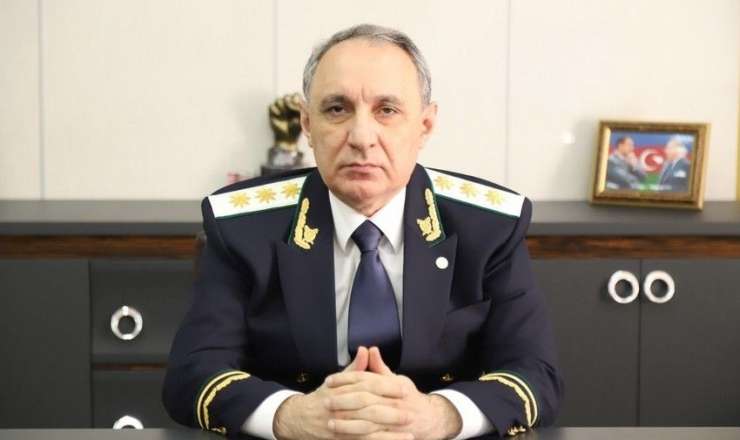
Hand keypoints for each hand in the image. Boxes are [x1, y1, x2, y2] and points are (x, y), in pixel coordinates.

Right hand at [273, 347, 411, 439]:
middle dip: (391, 411)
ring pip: (367, 428)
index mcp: (342, 389)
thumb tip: (366, 350)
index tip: (403, 388)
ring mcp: (341, 425)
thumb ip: (356, 368)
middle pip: (369, 408)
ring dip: (389, 432)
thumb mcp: (337, 380)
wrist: (301, 418)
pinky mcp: (342, 439)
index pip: (368, 386)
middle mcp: (341, 407)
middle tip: (410, 411)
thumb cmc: (323, 397)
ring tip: (409, 431)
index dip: (387, 387)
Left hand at [326, 347, 461, 439]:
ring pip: (368, 420)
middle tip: (326, 401)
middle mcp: (394, 401)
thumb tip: (369, 349)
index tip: (329, 381)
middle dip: (343, 400)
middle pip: (365, 398)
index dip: (345, 379)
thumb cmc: (408, 397)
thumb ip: (379, 367)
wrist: (428, 419)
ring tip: (330, 421)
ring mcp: (394, 420)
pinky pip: (373, 437)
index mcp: (393, 385)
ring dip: (348, 422)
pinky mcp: (392, 435)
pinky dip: (358, 436)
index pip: (365, 379)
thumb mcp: (396, 379)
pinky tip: (344, 436)